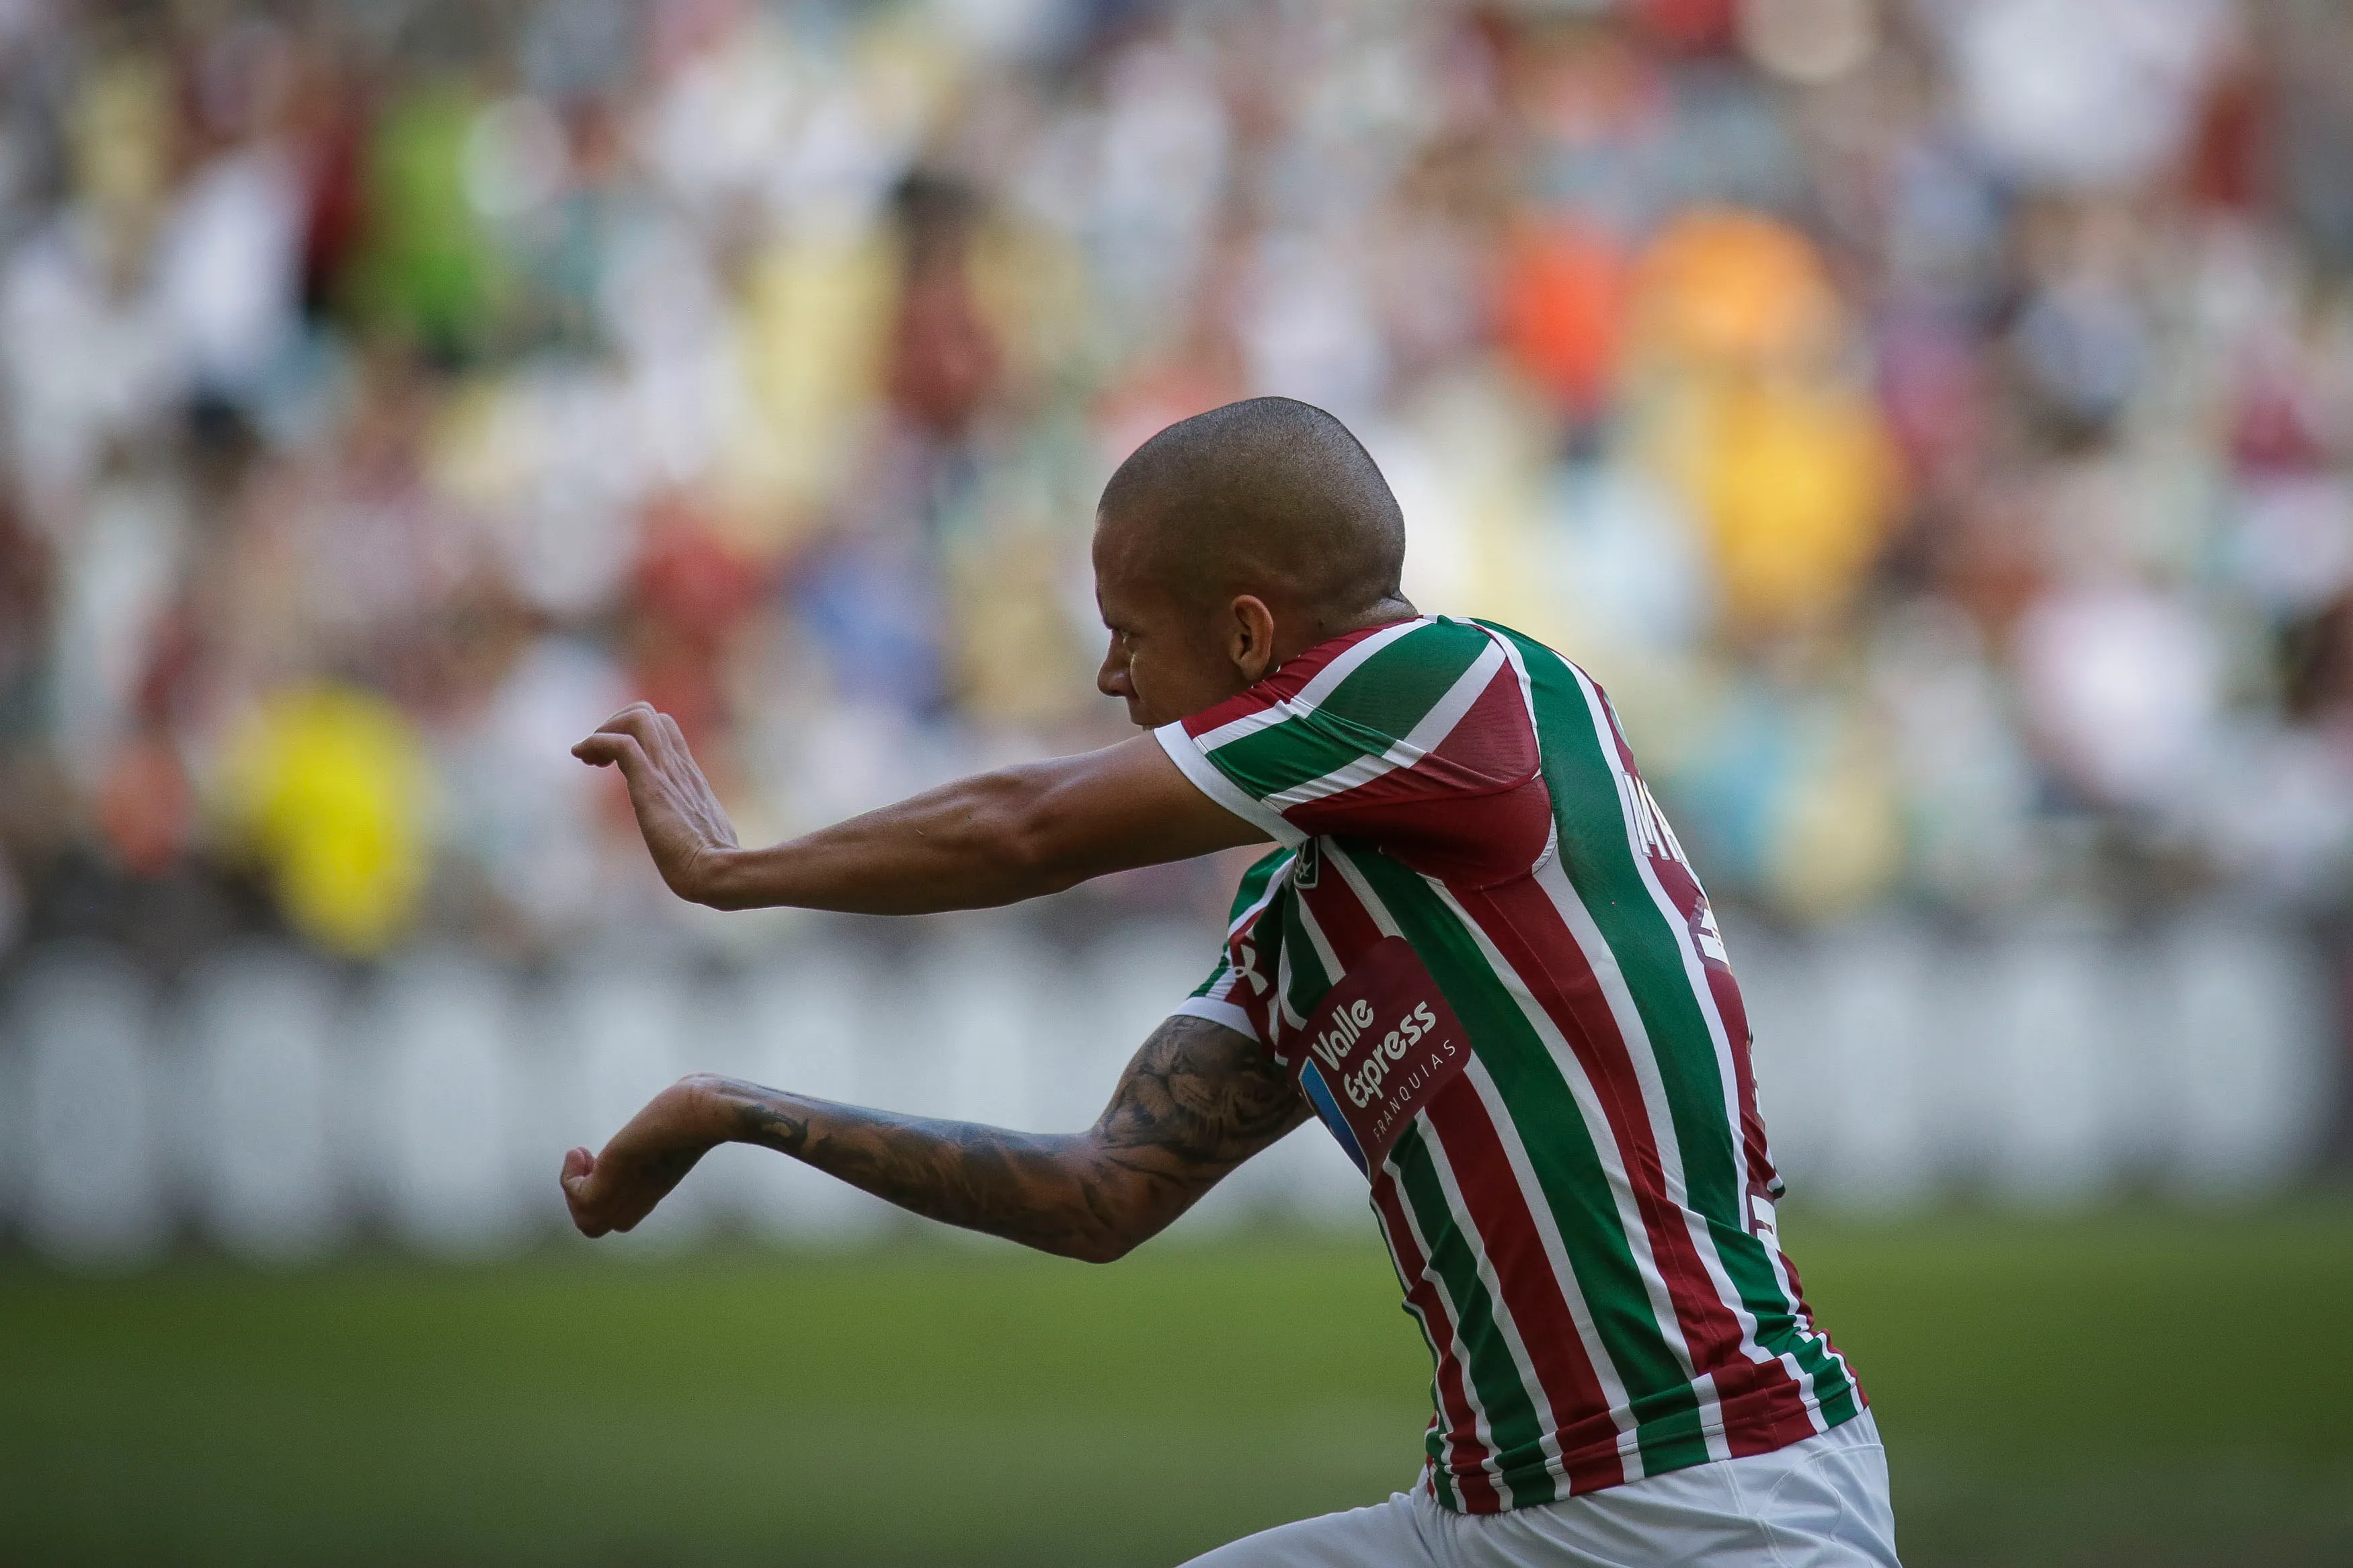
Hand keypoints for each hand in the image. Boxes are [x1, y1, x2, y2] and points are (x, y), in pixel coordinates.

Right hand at [560, 1076, 725, 1236]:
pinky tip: (580, 1151)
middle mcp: (643, 1195)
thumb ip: (680, 1114)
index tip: (601, 1161)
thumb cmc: (705, 1103)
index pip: (619, 1219)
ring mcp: (630, 1188)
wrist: (712, 1107)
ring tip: (582, 1155)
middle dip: (579, 1199)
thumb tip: (689, 1091)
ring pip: (588, 1224)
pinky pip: (580, 1199)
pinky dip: (569, 1178)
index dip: (601, 1194)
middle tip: (588, 1163)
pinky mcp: (617, 1174)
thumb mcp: (683, 1115)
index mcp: (655, 1186)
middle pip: (597, 1227)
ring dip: (571, 1189)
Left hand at [573, 702, 740, 903]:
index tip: (610, 762)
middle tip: (596, 759)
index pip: (665, 730)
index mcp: (690, 777)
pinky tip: (580, 755)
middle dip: (614, 725)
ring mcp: (667, 772)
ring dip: (604, 730)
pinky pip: (621, 743)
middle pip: (649, 714)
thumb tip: (698, 845)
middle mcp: (679, 766)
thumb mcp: (705, 839)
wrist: (716, 873)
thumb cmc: (711, 868)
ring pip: (637, 718)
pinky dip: (596, 741)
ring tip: (587, 758)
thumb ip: (695, 830)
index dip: (633, 735)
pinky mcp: (652, 783)